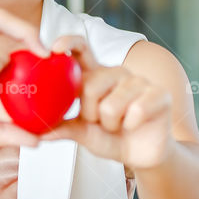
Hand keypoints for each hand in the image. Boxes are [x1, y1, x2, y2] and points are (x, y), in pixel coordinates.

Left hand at [43, 36, 173, 168]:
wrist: (141, 156)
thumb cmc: (110, 138)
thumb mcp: (83, 133)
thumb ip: (64, 128)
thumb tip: (39, 132)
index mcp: (94, 76)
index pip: (82, 49)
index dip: (69, 42)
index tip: (56, 48)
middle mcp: (116, 72)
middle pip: (89, 86)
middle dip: (91, 114)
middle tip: (101, 121)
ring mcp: (139, 80)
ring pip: (111, 105)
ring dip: (112, 124)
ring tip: (120, 124)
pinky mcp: (159, 93)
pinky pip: (136, 110)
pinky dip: (131, 125)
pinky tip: (137, 125)